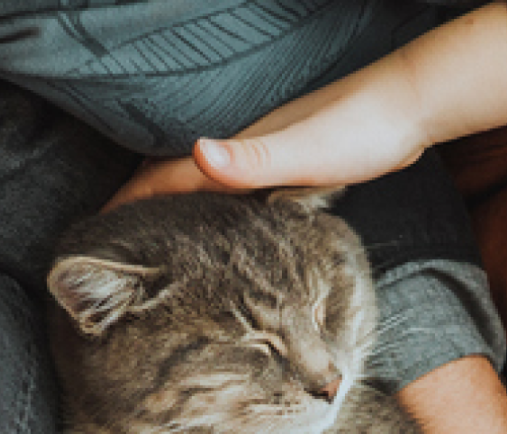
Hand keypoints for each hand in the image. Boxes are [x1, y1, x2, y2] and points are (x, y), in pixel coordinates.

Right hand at [105, 3, 506, 209]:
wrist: (412, 107)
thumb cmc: (363, 131)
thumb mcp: (306, 152)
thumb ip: (252, 159)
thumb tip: (197, 156)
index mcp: (238, 152)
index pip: (166, 179)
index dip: (128, 205)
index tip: (94, 235)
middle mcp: (245, 152)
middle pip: (177, 184)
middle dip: (140, 212)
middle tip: (112, 252)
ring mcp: (267, 159)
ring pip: (207, 191)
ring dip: (176, 213)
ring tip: (154, 248)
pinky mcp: (292, 169)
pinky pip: (239, 196)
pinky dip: (217, 213)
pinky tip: (227, 234)